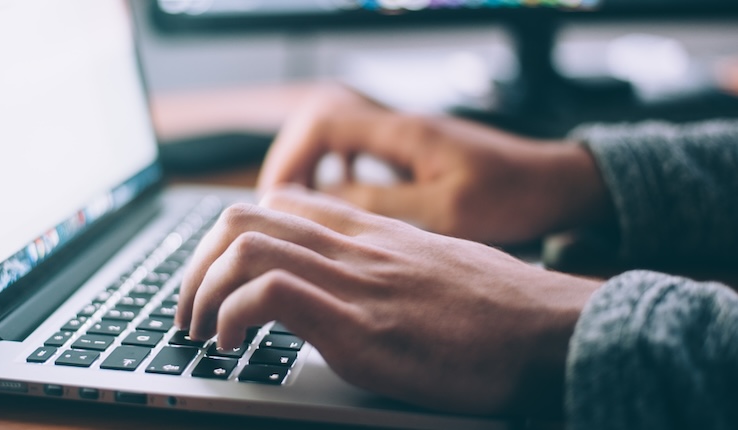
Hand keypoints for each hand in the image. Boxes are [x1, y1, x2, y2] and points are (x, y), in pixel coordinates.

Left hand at [177, 186, 600, 414]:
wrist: (555, 332)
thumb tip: (356, 283)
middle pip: (244, 217)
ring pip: (244, 246)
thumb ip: (388, 262)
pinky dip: (232, 316)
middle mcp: (355, 247)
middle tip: (190, 309)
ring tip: (200, 331)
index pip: (279, 203)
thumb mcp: (437, 266)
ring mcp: (356, 283)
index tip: (219, 277)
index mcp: (372, 232)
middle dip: (197, 264)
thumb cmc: (503, 308)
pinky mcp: (360, 328)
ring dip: (202, 291)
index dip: (230, 236)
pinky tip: (232, 345)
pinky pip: (270, 295)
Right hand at [257, 85, 612, 243]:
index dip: (290, 158)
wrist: (557, 184)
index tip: (276, 199)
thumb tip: (322, 203)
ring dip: (311, 168)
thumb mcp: (445, 212)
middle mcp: (399, 126)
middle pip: (319, 124)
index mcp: (403, 133)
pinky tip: (339, 202)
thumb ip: (381, 205)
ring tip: (298, 208)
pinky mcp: (414, 152)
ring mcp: (406, 137)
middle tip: (278, 208)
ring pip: (336, 137)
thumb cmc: (513, 196)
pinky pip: (358, 152)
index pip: (322, 123)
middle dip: (291, 163)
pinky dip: (337, 173)